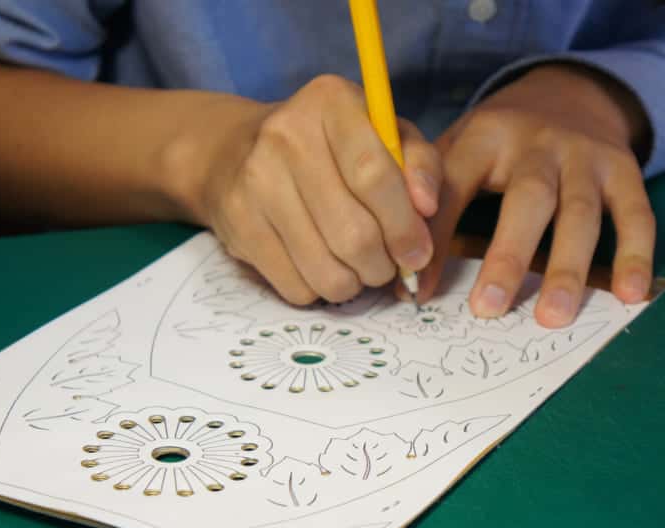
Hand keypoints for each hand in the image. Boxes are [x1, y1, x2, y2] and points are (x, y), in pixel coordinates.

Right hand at [181, 75, 440, 304]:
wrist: (238, 151)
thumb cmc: (332, 148)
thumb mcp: (384, 136)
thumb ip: (419, 164)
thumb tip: (428, 207)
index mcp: (332, 102)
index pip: (375, 176)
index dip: (405, 226)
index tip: (419, 254)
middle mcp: (286, 134)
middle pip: (354, 233)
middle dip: (383, 265)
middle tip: (388, 265)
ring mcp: (255, 179)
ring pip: (327, 270)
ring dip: (355, 283)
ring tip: (358, 268)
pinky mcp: (237, 222)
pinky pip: (296, 286)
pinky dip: (320, 289)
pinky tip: (321, 265)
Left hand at [419, 64, 655, 327]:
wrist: (569, 92)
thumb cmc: (500, 141)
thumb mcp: (460, 147)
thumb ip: (431, 200)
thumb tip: (402, 278)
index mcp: (486, 136)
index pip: (457, 184)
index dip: (439, 237)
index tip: (421, 289)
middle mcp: (539, 142)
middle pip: (527, 198)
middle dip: (508, 256)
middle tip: (488, 309)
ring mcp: (586, 156)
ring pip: (579, 213)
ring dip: (567, 268)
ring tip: (553, 317)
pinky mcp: (625, 170)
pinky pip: (636, 214)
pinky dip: (634, 255)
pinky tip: (629, 295)